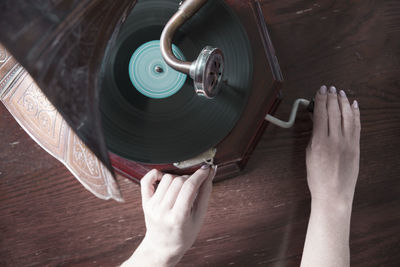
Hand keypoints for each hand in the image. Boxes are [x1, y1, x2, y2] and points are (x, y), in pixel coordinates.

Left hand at [123, 165, 215, 266]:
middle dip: (190, 178)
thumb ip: (205, 194)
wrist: (163, 247)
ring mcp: (152, 206)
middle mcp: (162, 211)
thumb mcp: (199, 217)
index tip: (206, 169)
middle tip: (195, 185)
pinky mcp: (145, 202)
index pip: (190, 187)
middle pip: (179, 181)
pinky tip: (165, 179)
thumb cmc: (183, 235)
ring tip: (182, 188)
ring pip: (167, 178)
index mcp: (178, 218)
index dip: (200, 175)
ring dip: (177, 178)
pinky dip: (157, 174)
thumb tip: (210, 173)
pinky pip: (147, 179)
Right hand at [306, 85, 360, 205]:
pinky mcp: (356, 147)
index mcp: (319, 142)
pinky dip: (356, 114)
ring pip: (347, 116)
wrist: (334, 194)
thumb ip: (313, 136)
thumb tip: (315, 120)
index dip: (320, 100)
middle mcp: (335, 140)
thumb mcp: (309, 155)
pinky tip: (353, 105)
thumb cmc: (317, 177)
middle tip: (330, 88)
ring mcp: (348, 143)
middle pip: (333, 112)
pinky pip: (357, 126)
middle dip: (331, 98)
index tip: (320, 90)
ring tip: (340, 92)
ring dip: (343, 102)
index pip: (320, 114)